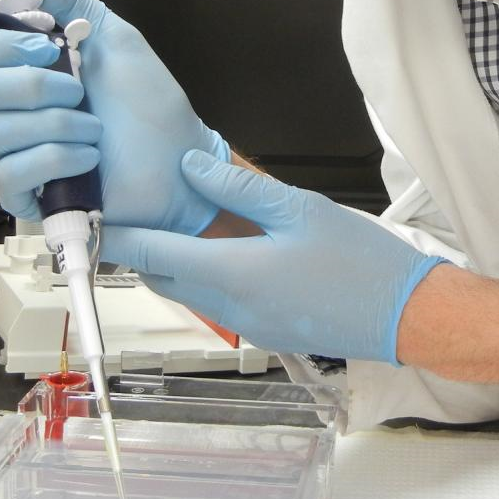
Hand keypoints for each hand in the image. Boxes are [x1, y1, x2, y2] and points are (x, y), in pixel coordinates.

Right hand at [0, 0, 228, 228]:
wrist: (181, 158)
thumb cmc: (149, 102)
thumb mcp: (112, 35)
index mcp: (22, 71)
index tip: (48, 46)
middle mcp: (11, 111)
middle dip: (28, 85)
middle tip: (77, 90)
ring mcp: (18, 155)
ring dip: (55, 124)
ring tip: (96, 129)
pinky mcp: (30, 195)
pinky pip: (11, 174)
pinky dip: (54, 158)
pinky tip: (89, 157)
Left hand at [101, 150, 445, 363]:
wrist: (406, 316)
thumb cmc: (362, 263)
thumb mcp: (299, 208)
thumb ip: (238, 187)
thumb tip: (191, 169)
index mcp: (231, 274)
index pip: (152, 255)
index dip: (117, 236)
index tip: (92, 218)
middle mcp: (229, 307)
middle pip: (163, 279)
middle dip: (140, 250)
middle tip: (128, 213)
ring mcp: (246, 324)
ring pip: (189, 292)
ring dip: (173, 263)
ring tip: (170, 223)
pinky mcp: (264, 329)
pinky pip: (217, 302)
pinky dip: (203, 276)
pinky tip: (220, 248)